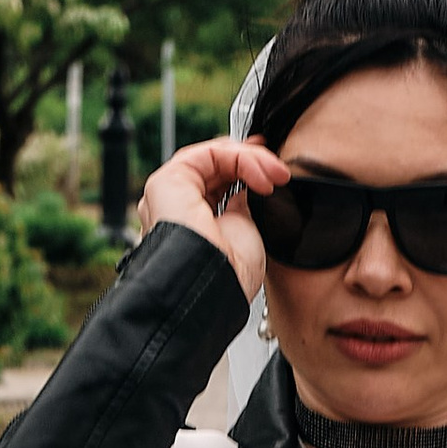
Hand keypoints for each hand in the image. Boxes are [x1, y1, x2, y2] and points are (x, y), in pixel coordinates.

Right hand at [137, 135, 289, 303]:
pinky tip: (260, 175)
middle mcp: (177, 207)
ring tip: (275, 176)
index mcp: (193, 222)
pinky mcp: (167, 181)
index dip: (246, 168)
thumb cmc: (230, 276)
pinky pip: (209, 155)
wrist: (216, 291)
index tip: (273, 170)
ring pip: (212, 158)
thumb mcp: (245, 231)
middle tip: (278, 170)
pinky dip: (240, 159)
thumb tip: (249, 184)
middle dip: (251, 160)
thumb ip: (242, 204)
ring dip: (250, 160)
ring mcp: (170, 193)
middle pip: (214, 166)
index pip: (217, 182)